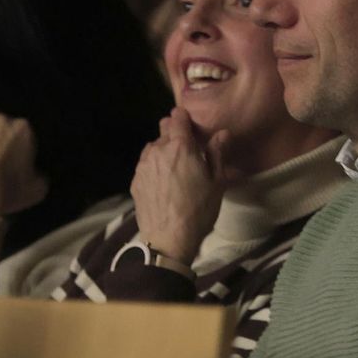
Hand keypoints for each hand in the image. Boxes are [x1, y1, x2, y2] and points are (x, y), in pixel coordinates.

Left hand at [131, 108, 230, 264]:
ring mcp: (143, 165)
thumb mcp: (217, 182)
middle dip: (175, 134)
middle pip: (163, 129)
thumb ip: (217, 153)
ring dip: (163, 151)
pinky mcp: (135, 180)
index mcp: (180, 147)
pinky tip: (164, 184)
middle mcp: (158, 150)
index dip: (185, 118)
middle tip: (187, 151)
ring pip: (153, 147)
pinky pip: (146, 164)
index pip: (177, 117)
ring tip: (175, 169)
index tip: (192, 127)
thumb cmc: (198, 210)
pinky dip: (154, 167)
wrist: (168, 240)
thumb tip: (222, 133)